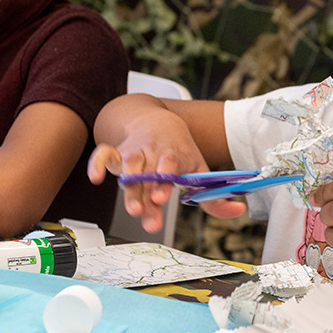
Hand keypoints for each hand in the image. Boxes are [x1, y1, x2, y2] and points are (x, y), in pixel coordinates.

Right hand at [87, 111, 243, 231]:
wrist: (158, 121)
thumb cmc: (180, 152)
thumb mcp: (199, 171)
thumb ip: (213, 197)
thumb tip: (238, 209)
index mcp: (175, 156)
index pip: (170, 166)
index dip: (164, 179)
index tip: (162, 196)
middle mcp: (154, 153)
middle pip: (147, 174)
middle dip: (144, 193)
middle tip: (142, 211)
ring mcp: (134, 152)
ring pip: (127, 167)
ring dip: (127, 187)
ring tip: (131, 208)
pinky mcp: (117, 152)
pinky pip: (103, 153)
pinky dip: (96, 164)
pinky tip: (94, 178)